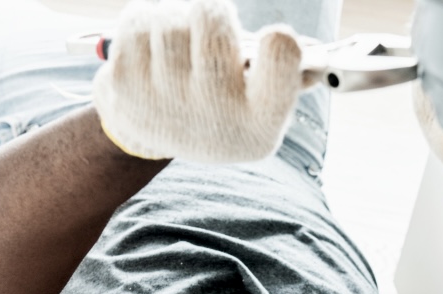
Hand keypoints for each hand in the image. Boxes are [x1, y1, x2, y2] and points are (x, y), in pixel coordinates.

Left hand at [92, 0, 303, 162]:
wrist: (155, 132)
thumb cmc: (221, 104)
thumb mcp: (260, 103)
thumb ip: (289, 75)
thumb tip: (316, 58)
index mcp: (260, 123)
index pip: (281, 59)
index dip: (280, 42)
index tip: (274, 40)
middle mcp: (214, 116)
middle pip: (212, 18)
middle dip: (212, 12)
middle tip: (213, 27)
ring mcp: (165, 102)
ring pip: (171, 18)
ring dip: (176, 17)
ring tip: (181, 42)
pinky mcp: (126, 85)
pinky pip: (138, 21)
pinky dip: (146, 22)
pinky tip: (153, 48)